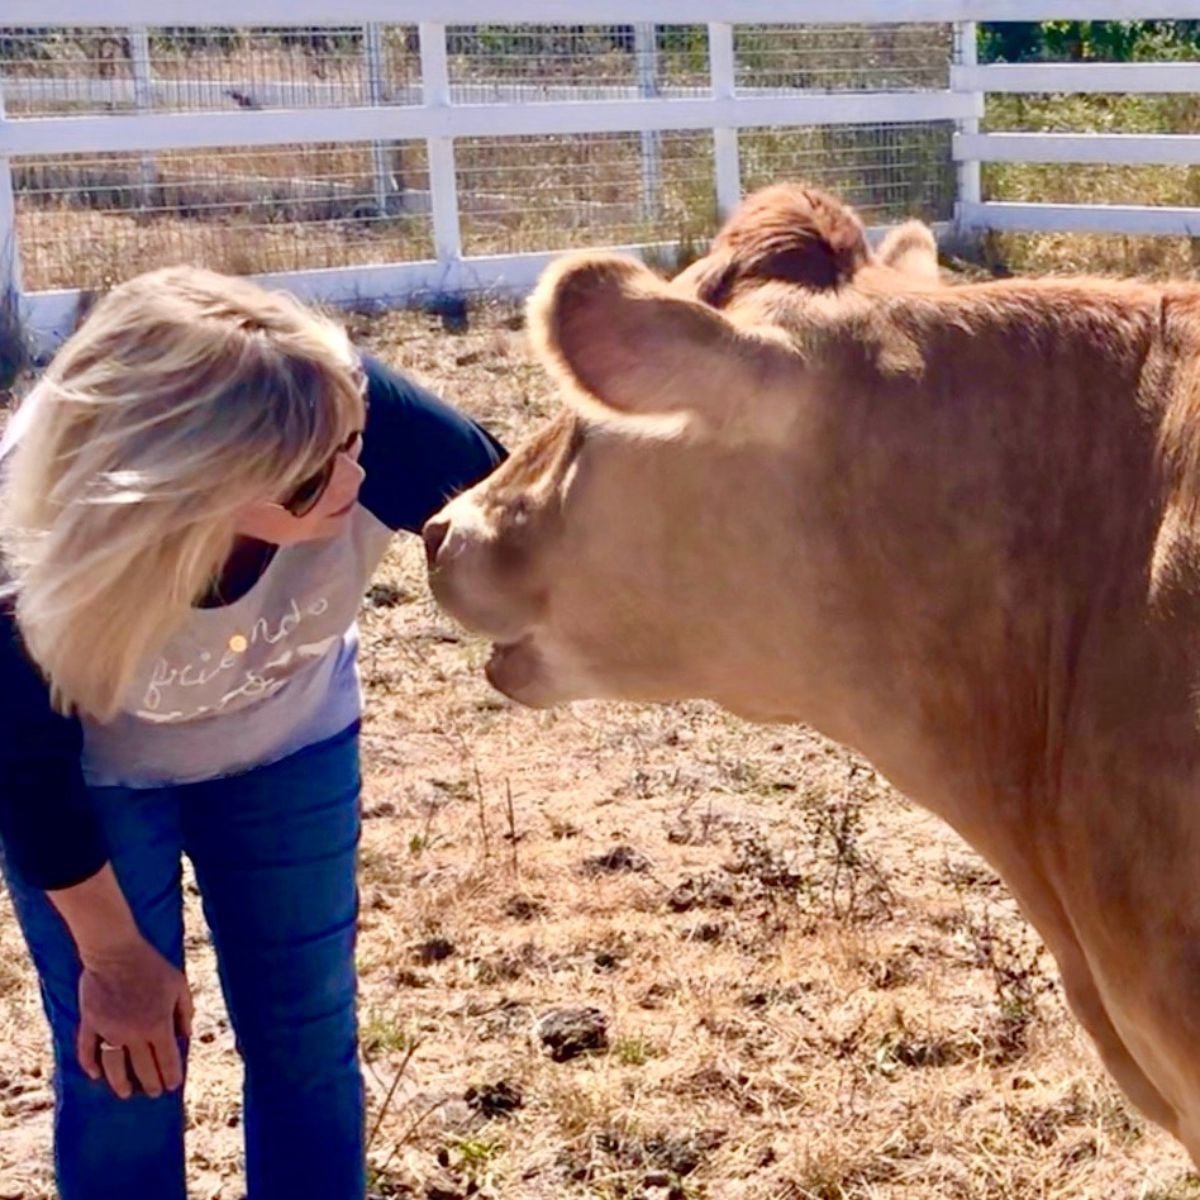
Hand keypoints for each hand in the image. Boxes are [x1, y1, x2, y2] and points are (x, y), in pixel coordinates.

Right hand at [75, 935, 192, 1099]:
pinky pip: (87, 1050)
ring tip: (127, 1092)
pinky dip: (90, 1065)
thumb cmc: (151, 965)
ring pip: (113, 1067)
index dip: (171, 1075)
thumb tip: (187, 1035)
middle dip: (151, 1083)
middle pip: (142, 1067)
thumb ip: (185, 1011)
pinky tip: (95, 1075)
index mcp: (157, 1024)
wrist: (115, 951)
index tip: (174, 1085)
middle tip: (154, 1093)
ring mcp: (109, 1030)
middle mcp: (133, 1033)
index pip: (166, 1059)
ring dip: (120, 1083)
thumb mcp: (178, 984)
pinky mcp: (90, 1023)